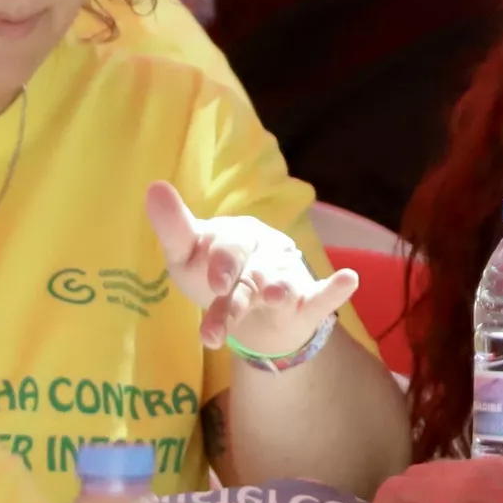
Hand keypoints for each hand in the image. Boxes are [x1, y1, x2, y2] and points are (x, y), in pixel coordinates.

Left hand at [147, 180, 361, 359]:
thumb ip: (173, 227)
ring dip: (279, 290)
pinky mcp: (307, 304)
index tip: (214, 282)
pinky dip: (336, 289)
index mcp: (236, 238)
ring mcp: (286, 278)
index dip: (223, 262)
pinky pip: (323, 296)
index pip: (228, 248)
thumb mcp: (187, 256)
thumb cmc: (215, 276)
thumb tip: (153, 186)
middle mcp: (264, 254)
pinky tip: (349, 280)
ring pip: (281, 287)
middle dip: (236, 297)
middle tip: (220, 316)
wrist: (251, 315)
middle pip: (249, 275)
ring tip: (276, 295)